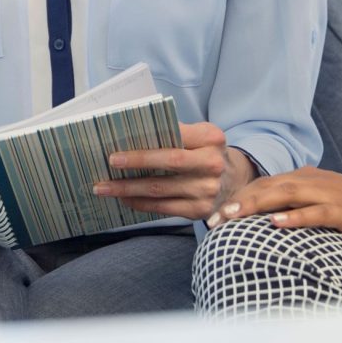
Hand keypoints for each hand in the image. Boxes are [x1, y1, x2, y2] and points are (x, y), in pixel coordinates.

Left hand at [95, 122, 246, 218]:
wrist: (236, 181)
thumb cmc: (206, 153)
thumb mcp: (201, 136)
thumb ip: (175, 132)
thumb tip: (132, 133)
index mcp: (211, 138)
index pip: (177, 135)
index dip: (150, 141)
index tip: (119, 147)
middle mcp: (213, 164)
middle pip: (169, 162)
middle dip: (136, 163)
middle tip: (110, 163)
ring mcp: (208, 190)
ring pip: (160, 189)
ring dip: (128, 188)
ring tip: (105, 187)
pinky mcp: (200, 210)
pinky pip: (164, 208)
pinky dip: (140, 204)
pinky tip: (125, 199)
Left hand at [213, 168, 341, 250]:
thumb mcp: (330, 205)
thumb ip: (304, 207)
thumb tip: (275, 219)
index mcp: (308, 179)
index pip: (264, 185)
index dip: (237, 198)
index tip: (213, 216)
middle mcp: (315, 181)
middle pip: (267, 187)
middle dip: (236, 202)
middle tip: (211, 219)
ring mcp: (331, 194)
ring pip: (285, 194)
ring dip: (255, 205)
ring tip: (231, 217)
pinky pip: (317, 212)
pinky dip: (295, 216)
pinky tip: (276, 223)